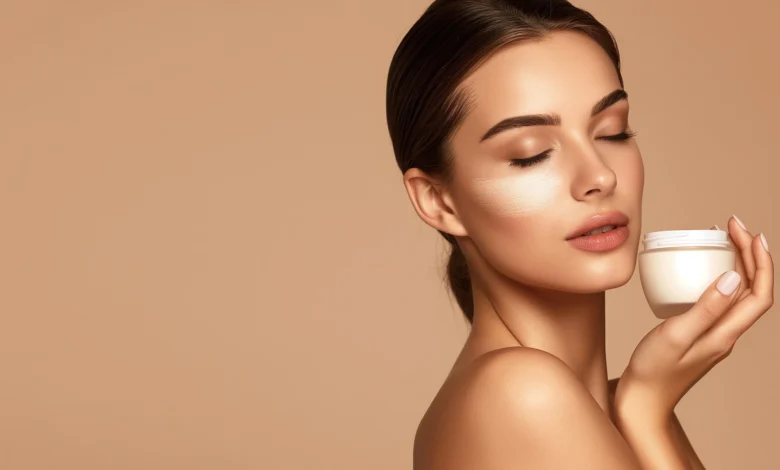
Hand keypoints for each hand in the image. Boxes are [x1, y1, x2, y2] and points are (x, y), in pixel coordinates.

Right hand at [615, 216, 773, 417]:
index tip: (746, 233)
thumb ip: (706, 308)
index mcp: (726, 334)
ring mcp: (714, 335)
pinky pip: (720, 300)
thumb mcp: (676, 335)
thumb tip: (735, 278)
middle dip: (749, 254)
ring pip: (738, 294)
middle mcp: (726, 334)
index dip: (760, 260)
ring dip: (737, 264)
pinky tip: (702, 270)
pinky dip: (718, 277)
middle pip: (753, 290)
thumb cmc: (653, 371)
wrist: (641, 400)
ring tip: (723, 239)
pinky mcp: (699, 334)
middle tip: (732, 226)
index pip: (760, 293)